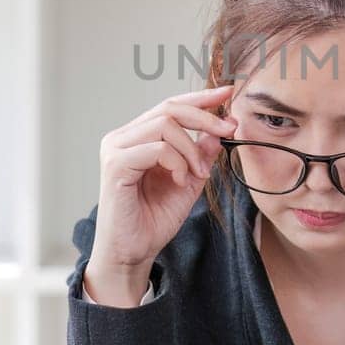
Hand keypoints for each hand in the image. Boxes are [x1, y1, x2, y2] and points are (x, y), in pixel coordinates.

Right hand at [84, 83, 237, 304]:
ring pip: (165, 124)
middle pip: (169, 108)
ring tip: (196, 174)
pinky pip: (158, 148)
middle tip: (229, 130)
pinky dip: (177, 162)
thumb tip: (221, 129)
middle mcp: (122, 137)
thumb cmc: (152, 220)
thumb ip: (201, 155)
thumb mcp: (188, 181)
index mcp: (136, 137)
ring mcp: (116, 149)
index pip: (170, 106)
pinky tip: (179, 181)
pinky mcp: (116, 164)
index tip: (228, 92)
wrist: (132, 253)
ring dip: (191, 148)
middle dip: (205, 117)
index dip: (200, 97)